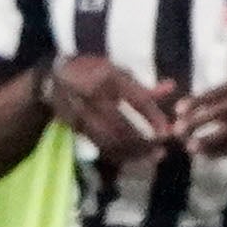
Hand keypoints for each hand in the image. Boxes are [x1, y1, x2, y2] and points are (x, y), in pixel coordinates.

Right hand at [43, 52, 175, 161]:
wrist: (53, 77)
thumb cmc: (91, 69)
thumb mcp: (117, 70)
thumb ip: (144, 85)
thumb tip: (173, 88)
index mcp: (109, 76)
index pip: (137, 100)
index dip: (154, 118)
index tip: (168, 132)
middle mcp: (95, 96)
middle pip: (123, 127)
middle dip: (144, 142)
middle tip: (162, 149)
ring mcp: (83, 114)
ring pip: (111, 141)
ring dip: (133, 152)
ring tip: (152, 155)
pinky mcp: (77, 128)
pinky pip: (101, 146)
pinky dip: (119, 155)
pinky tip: (133, 157)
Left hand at [176, 70, 226, 158]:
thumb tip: (203, 99)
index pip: (220, 91)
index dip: (197, 101)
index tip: (179, 110)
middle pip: (223, 113)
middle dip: (198, 123)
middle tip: (178, 131)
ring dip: (210, 142)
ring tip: (191, 148)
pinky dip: (224, 151)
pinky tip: (209, 155)